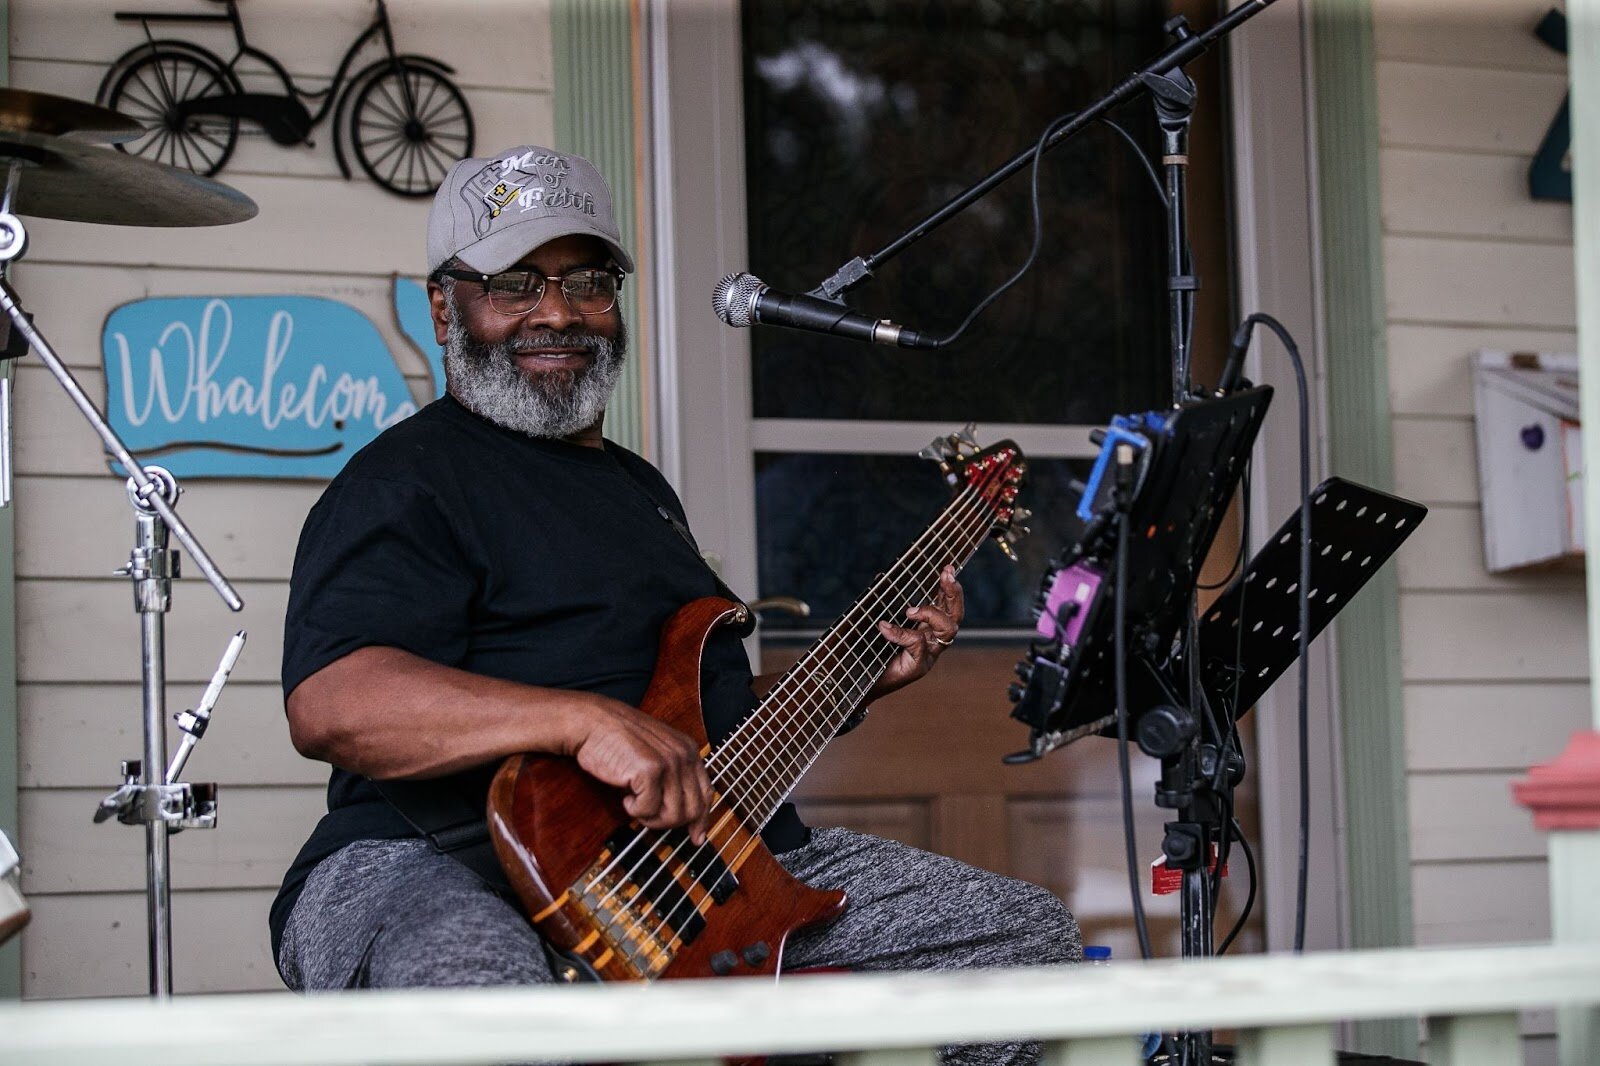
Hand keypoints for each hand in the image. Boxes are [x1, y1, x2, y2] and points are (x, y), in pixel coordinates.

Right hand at [569, 697, 713, 842]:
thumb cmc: (616, 739)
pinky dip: (635, 810)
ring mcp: (669, 763)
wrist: (591, 722)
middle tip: (649, 816)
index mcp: (688, 750)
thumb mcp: (655, 752)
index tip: (696, 837)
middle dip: (670, 822)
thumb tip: (683, 813)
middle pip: (694, 809)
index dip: (702, 819)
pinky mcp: (649, 771)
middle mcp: (684, 755)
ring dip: (651, 818)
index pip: (706, 792)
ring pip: (674, 815)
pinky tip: (626, 797)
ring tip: (635, 803)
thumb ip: (673, 775)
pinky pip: (649, 810)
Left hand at [868, 565, 963, 701]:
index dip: (950, 587)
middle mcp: (933, 640)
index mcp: (928, 628)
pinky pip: (917, 644)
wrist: (861, 684)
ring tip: (909, 610)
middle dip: (953, 593)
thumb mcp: (881, 623)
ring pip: (948, 630)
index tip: (948, 568)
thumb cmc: (873, 653)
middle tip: (946, 575)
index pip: (947, 605)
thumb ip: (884, 603)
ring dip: (931, 613)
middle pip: (956, 615)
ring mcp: (929, 654)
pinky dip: (900, 633)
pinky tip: (884, 627)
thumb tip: (880, 577)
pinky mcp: (918, 667)